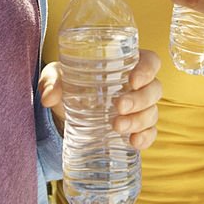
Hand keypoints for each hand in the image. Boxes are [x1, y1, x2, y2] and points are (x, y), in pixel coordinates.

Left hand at [39, 49, 161, 149]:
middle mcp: (138, 86)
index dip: (147, 69)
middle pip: (154, 89)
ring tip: (117, 127)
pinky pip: (150, 133)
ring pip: (152, 112)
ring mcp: (140, 109)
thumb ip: (52, 81)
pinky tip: (134, 142)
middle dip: (139, 99)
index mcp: (126, 64)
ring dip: (138, 120)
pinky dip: (145, 138)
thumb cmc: (68, 83)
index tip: (133, 79)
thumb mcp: (57, 76)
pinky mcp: (135, 129)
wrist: (65, 111)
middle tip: (119, 106)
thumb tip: (49, 97)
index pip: (150, 61)